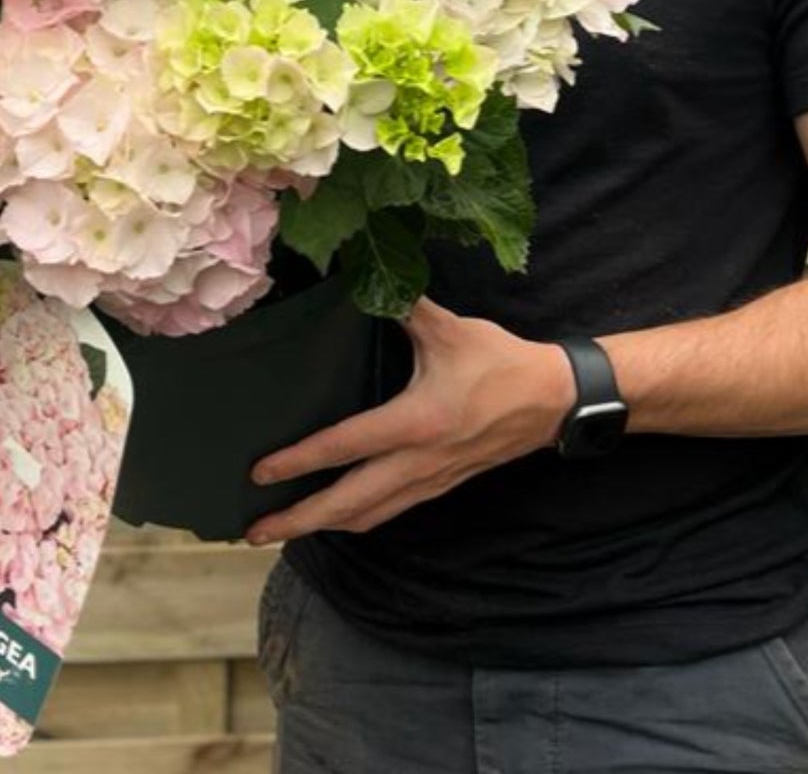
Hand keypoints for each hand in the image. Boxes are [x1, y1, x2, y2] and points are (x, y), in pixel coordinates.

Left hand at [244, 297, 573, 543]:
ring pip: (369, 516)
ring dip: (324, 526)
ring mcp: (431, 480)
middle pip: (349, 504)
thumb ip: (406, 306)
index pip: (346, 447)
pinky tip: (337, 516)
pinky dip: (356, 518)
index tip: (260, 472)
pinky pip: (390, 512)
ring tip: (284, 530)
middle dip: (300, 520)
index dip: (299, 461)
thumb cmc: (500, 362)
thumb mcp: (450, 329)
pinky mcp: (440, 485)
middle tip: (254, 530)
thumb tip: (369, 278)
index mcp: (418, 421)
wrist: (553, 400)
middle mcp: (420, 461)